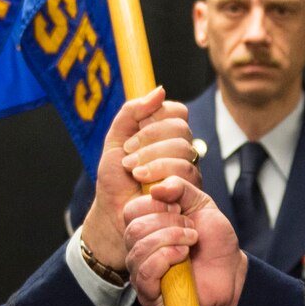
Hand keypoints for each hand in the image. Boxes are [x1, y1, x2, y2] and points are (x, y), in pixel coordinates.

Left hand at [81, 87, 199, 268]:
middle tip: (128, 158)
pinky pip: (185, 174)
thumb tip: (159, 90)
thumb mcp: (115, 140)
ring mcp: (188, 171)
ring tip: (133, 173)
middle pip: (181, 130)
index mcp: (165, 135)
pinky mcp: (191, 192)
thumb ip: (131, 112)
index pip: (177, 112)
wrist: (113, 215)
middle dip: (150, 141)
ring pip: (184, 151)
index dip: (156, 119)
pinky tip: (147, 186)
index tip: (132, 137)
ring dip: (153, 160)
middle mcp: (180, 151)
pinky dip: (162, 176)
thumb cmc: (114, 181)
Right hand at [124, 176, 247, 305]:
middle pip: (133, 228)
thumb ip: (179, 186)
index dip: (154, 204)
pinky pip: (145, 272)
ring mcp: (141, 271)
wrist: (231, 271)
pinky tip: (182, 257)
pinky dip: (166, 259)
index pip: (131, 209)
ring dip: (170, 239)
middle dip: (167, 223)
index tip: (179, 208)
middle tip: (190, 228)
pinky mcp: (148, 293)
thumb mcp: (200, 202)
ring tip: (191, 242)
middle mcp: (138, 248)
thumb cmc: (214, 241)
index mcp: (146, 225)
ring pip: (139, 249)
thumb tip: (154, 187)